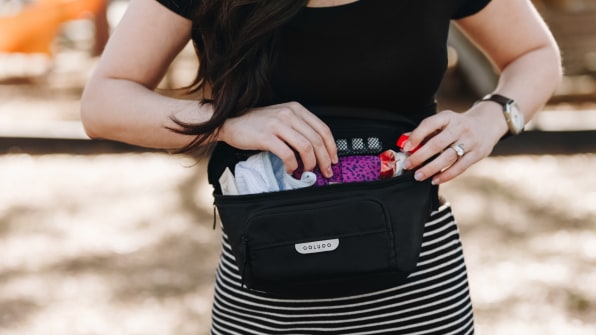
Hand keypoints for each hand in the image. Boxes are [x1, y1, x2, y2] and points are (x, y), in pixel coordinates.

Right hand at [217, 101, 338, 176]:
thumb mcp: (281, 118)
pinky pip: (287, 154)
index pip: (322, 128)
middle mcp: (289, 114)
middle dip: (324, 159)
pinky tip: (291, 169)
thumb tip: (317, 149)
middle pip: (317, 140)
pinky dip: (293, 165)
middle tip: (325, 171)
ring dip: (311, 163)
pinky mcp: (266, 137)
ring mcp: (277, 125)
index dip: (331, 147)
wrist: (231, 122)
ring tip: (308, 171)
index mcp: (296, 109)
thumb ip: (299, 128)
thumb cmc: (256, 123)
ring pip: (306, 147)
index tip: (333, 159)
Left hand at [401, 103, 507, 183]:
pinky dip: (446, 175)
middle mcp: (460, 127)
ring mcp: (470, 141)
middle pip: (437, 144)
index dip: (416, 136)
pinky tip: (435, 180)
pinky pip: (460, 167)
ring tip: (418, 176)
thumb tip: (404, 141)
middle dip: (420, 156)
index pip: (429, 124)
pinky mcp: (477, 154)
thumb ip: (425, 131)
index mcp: (448, 117)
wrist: (488, 123)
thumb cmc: (459, 125)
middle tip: (408, 165)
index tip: (406, 147)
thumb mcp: (444, 122)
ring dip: (431, 168)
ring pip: (447, 157)